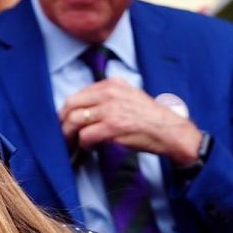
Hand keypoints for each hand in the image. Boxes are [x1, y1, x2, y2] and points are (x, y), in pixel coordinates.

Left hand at [59, 78, 202, 165]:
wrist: (170, 131)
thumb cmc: (149, 118)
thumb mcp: (128, 97)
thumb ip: (106, 98)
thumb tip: (81, 111)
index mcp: (111, 84)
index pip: (77, 95)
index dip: (67, 111)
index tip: (65, 122)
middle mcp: (109, 93)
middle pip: (70, 106)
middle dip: (62, 123)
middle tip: (63, 135)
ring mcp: (110, 109)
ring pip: (74, 121)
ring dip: (69, 136)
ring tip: (72, 145)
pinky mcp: (112, 126)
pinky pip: (85, 135)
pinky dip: (83, 144)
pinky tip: (89, 148)